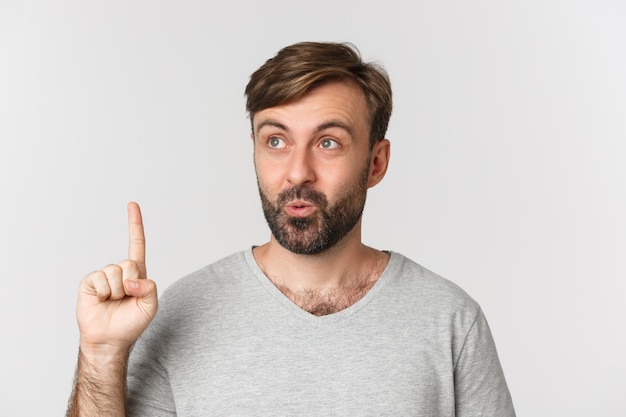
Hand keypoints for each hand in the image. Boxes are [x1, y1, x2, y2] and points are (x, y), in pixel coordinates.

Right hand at [76, 202, 157, 356]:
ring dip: (117, 291)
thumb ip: (150, 288)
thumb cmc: (131, 324)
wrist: (109, 340)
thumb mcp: (150, 306)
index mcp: (137, 274)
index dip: (135, 224)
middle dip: (131, 283)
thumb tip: (132, 280)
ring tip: (113, 303)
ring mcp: (104, 276)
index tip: (132, 204)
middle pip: (129, 263)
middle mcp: (120, 272)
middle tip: (126, 298)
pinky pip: (100, 279)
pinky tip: (101, 302)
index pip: (137, 244)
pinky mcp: (89, 283)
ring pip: (115, 272)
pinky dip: (103, 293)